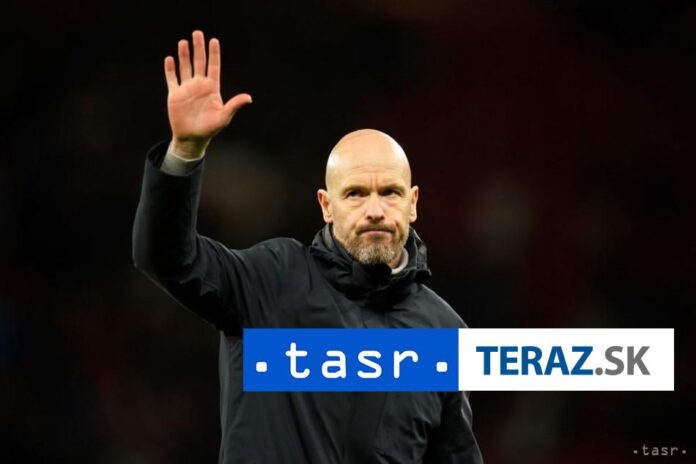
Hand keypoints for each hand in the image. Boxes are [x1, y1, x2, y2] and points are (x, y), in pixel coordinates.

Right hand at [164, 30, 251, 158]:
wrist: (192, 138)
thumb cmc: (210, 128)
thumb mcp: (224, 116)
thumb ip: (234, 105)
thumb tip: (249, 98)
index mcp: (212, 88)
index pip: (213, 67)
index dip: (214, 54)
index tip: (214, 40)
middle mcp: (199, 85)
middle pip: (199, 62)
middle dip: (198, 48)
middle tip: (198, 33)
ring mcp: (186, 89)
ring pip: (185, 67)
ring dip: (184, 55)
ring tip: (183, 42)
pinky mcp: (174, 94)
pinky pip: (172, 79)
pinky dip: (170, 69)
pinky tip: (170, 58)